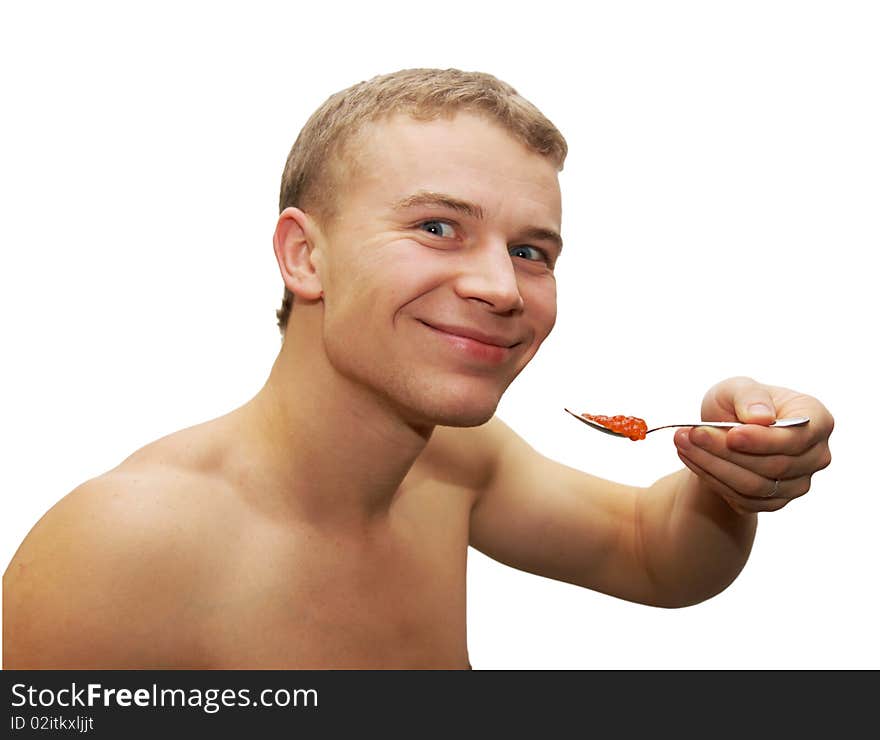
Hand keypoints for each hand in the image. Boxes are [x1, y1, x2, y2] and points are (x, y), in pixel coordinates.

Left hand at [673, 376, 833, 514]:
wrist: (725, 433)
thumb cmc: (739, 404)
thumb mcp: (738, 388)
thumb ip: (750, 397)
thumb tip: (761, 417)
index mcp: (817, 420)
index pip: (796, 438)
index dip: (763, 440)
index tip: (731, 435)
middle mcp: (815, 455)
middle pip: (773, 464)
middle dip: (727, 450)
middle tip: (690, 434)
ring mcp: (798, 483)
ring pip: (755, 485)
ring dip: (713, 465)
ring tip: (683, 443)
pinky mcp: (774, 501)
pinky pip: (743, 499)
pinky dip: (712, 479)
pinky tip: (691, 458)